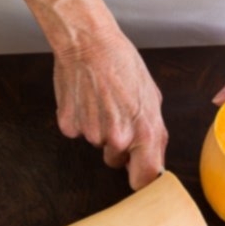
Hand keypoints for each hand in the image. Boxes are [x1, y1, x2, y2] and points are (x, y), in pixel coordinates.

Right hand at [53, 27, 166, 189]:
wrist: (90, 44)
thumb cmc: (124, 65)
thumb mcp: (153, 98)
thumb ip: (155, 132)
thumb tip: (155, 158)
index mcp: (145, 132)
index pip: (146, 177)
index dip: (143, 180)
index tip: (140, 178)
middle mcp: (118, 137)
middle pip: (117, 162)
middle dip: (120, 148)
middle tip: (119, 118)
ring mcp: (92, 133)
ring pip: (98, 145)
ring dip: (100, 130)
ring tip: (104, 102)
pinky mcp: (69, 126)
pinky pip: (78, 133)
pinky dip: (81, 121)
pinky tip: (87, 100)